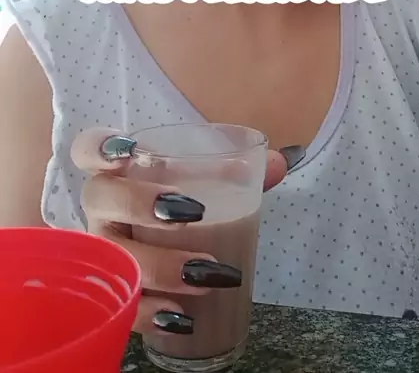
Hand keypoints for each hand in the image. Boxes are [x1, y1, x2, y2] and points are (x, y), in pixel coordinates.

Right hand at [71, 127, 287, 336]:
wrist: (161, 253)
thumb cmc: (177, 206)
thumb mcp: (205, 184)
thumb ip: (240, 168)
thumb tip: (282, 162)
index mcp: (118, 172)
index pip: (89, 149)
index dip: (99, 147)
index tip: (128, 151)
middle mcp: (102, 209)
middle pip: (100, 198)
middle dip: (139, 203)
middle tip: (189, 212)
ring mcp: (102, 252)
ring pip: (113, 256)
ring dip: (158, 265)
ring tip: (205, 275)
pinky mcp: (112, 294)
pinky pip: (120, 305)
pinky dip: (150, 313)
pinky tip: (182, 317)